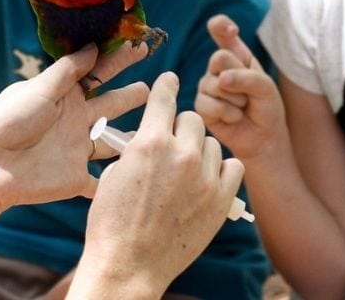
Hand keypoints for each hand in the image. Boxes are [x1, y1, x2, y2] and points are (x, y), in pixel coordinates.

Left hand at [0, 41, 149, 209]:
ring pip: (112, 141)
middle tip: (156, 86)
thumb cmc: (8, 121)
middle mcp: (74, 120)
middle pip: (110, 104)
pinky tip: (138, 178)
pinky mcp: (77, 177)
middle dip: (131, 95)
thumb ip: (68, 70)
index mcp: (64, 95)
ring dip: (131, 136)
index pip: (98, 73)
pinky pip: (102, 180)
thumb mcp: (39, 89)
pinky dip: (116, 180)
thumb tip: (93, 45)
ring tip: (156, 127)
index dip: (119, 59)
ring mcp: (77, 149)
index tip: (139, 45)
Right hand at [72, 72, 245, 295]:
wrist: (128, 264)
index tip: (171, 79)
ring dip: (201, 149)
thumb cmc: (111, 222)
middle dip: (181, 127)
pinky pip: (232, 166)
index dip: (167, 86)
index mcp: (149, 142)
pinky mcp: (221, 199)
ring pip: (213, 142)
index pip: (165, 98)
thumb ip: (136, 150)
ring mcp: (204, 177)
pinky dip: (221, 169)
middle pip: (193, 119)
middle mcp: (180, 154)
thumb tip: (147, 139)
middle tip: (173, 142)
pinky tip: (208, 178)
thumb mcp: (114, 175)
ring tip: (187, 167)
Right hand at [194, 14, 287, 160]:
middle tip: (249, 94)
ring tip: (242, 108)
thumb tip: (221, 80)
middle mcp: (217, 68)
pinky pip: (209, 104)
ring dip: (237, 100)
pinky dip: (228, 113)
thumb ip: (247, 77)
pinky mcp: (200, 106)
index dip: (221, 26)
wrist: (264, 137)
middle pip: (219, 58)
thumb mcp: (266, 87)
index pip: (222, 31)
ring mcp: (206, 86)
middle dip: (240, 78)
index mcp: (236, 55)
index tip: (230, 29)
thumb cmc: (266, 108)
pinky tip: (233, 118)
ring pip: (215, 84)